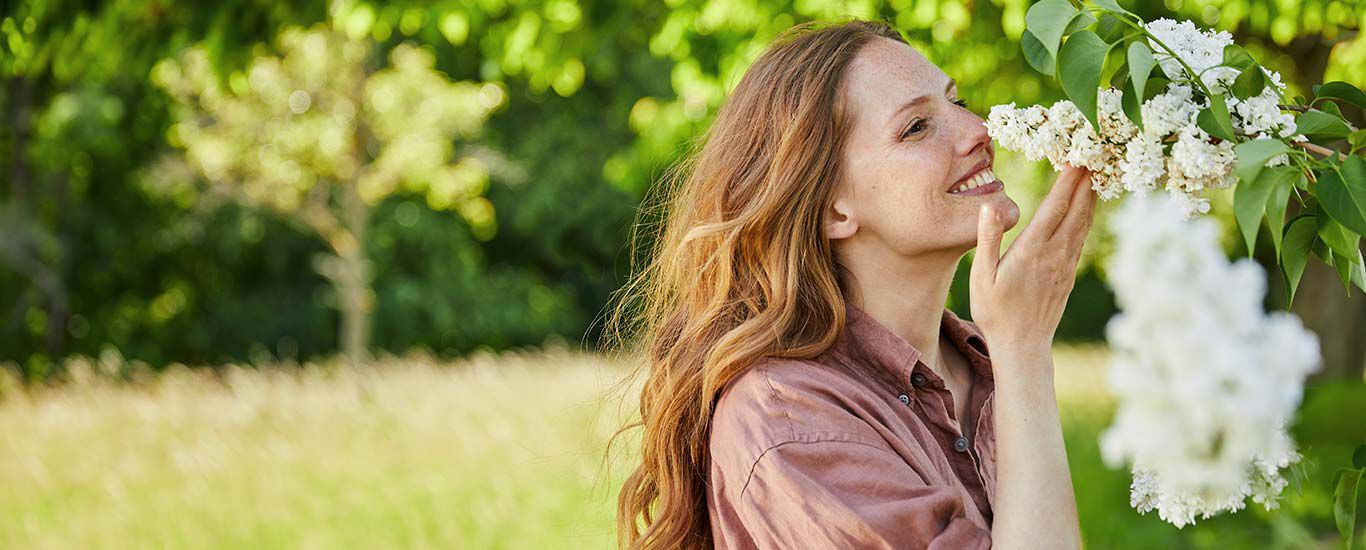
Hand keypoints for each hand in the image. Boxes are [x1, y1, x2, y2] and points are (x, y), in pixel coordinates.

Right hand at [969, 165, 1095, 359]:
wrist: (1022, 346)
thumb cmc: (994, 311)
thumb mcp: (981, 276)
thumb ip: (988, 238)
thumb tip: (991, 206)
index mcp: (1031, 251)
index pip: (1055, 208)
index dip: (1068, 182)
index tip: (1078, 158)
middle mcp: (1054, 254)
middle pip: (1076, 210)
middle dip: (1086, 181)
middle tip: (1095, 154)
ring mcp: (1065, 264)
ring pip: (1083, 223)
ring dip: (1090, 196)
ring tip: (1096, 173)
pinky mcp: (1068, 273)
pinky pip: (1081, 237)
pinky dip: (1086, 216)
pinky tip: (1087, 208)